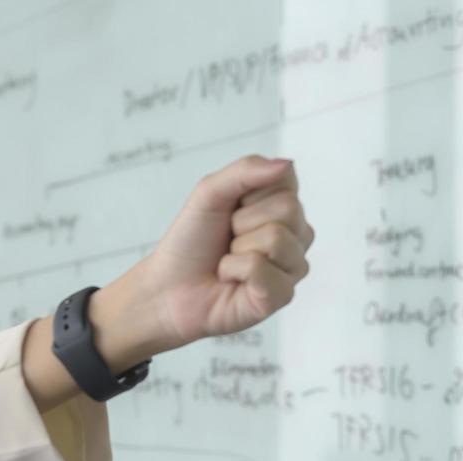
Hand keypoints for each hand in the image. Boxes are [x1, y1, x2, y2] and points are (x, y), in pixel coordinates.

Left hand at [93, 154, 314, 361]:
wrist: (166, 287)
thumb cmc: (191, 242)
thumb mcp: (210, 193)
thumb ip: (246, 170)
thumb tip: (286, 162)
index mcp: (283, 206)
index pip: (285, 177)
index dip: (248, 192)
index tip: (230, 210)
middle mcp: (295, 235)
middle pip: (287, 208)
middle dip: (241, 222)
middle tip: (227, 240)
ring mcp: (292, 266)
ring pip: (276, 239)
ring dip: (236, 250)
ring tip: (228, 261)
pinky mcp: (281, 295)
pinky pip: (261, 269)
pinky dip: (233, 271)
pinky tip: (230, 280)